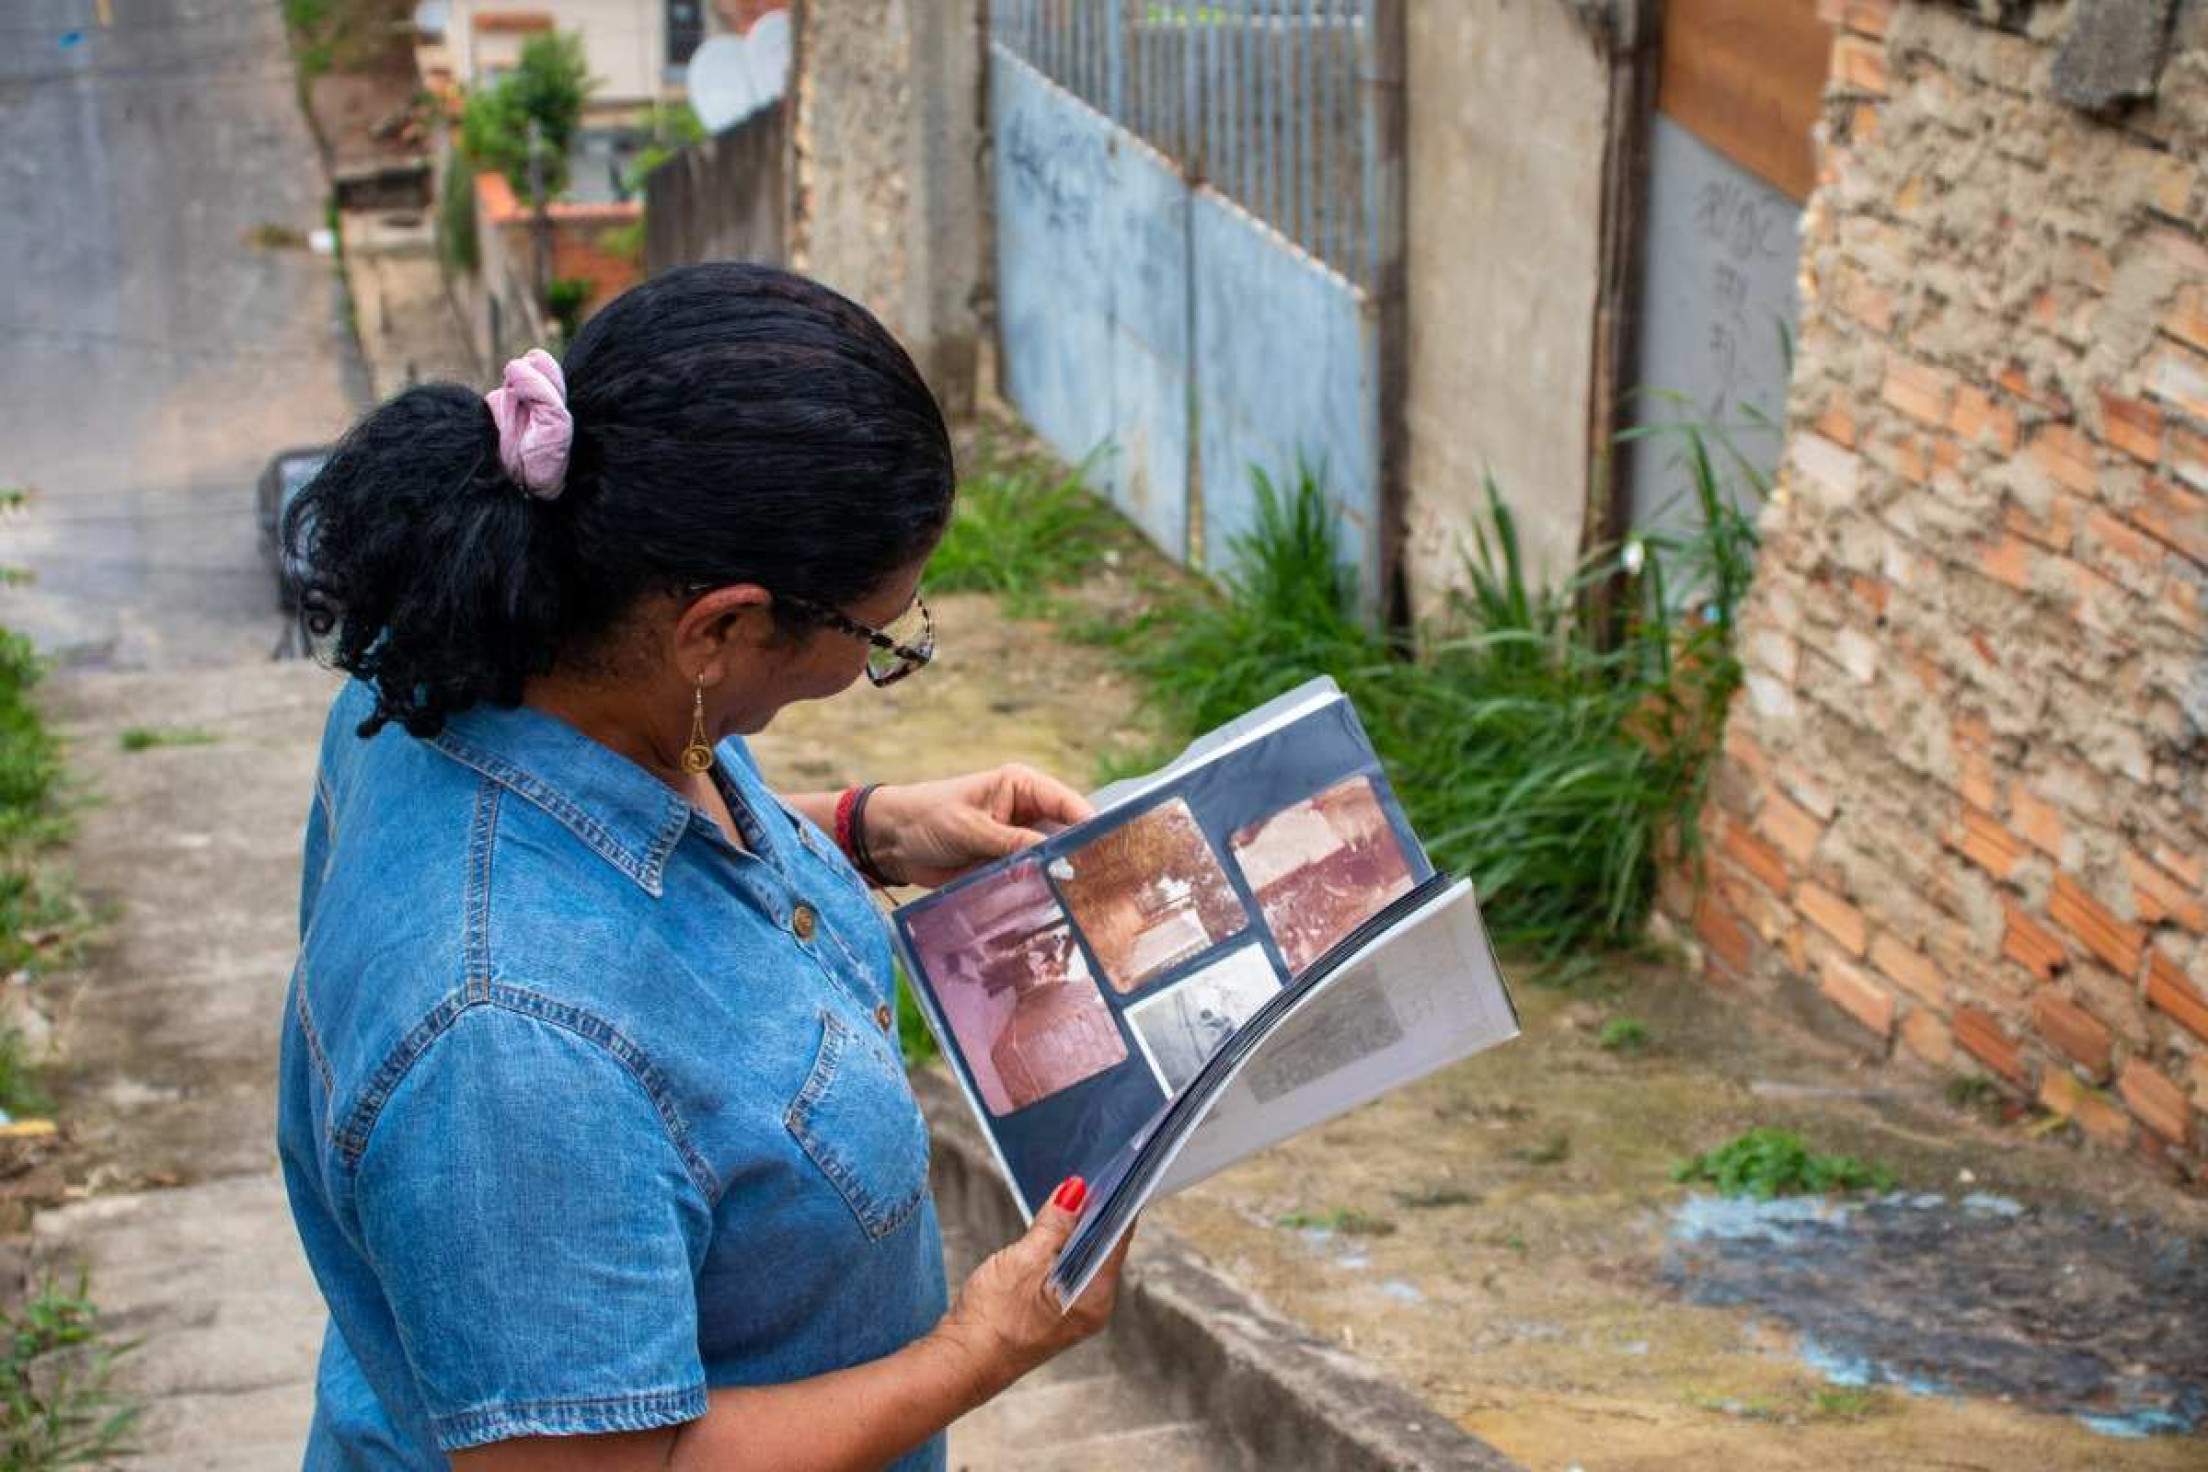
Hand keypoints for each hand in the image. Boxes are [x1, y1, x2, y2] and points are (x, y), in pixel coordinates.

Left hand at [865, 764, 1093, 887]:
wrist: (891, 841)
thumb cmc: (928, 819)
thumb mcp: (971, 828)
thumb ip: (1012, 844)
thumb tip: (1054, 862)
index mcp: (1022, 786)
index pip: (1069, 805)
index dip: (1092, 828)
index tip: (1113, 854)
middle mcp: (1028, 812)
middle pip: (1068, 834)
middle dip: (1083, 857)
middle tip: (1107, 887)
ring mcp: (1019, 840)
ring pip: (1054, 860)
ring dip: (1064, 878)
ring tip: (1090, 904)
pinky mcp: (1008, 865)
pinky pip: (1034, 878)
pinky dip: (1043, 892)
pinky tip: (1060, 910)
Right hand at [927, 1179, 1132, 1399]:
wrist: (959, 1362)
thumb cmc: (991, 1319)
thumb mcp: (1023, 1260)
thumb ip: (1054, 1224)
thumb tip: (1076, 1191)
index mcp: (1095, 1298)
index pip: (1117, 1240)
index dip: (1115, 1205)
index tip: (1112, 1174)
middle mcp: (1091, 1308)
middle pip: (1102, 1249)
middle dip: (1092, 1216)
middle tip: (1083, 1179)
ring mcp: (1072, 1313)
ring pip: (1082, 1260)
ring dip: (1073, 1232)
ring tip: (1065, 1200)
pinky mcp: (1052, 1313)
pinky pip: (1066, 1272)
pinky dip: (1060, 1250)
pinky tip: (1048, 1233)